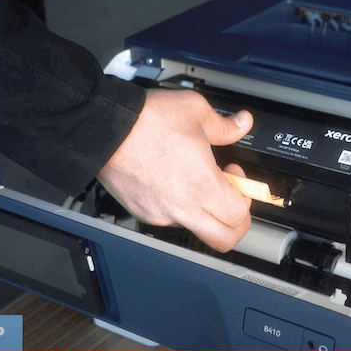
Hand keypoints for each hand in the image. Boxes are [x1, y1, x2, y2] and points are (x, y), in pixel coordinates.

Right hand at [96, 89, 252, 251]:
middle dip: (236, 223)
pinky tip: (174, 181)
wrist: (104, 129)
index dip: (246, 196)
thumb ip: (225, 125)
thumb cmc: (146, 121)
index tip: (236, 176)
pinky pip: (170, 220)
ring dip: (206, 213)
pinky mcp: (142, 212)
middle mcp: (183, 207)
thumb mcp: (195, 111)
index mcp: (202, 185)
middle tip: (232, 200)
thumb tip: (242, 123)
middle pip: (224, 239)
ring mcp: (161, 214)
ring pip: (197, 229)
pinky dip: (179, 207)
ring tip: (197, 182)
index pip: (240, 215)